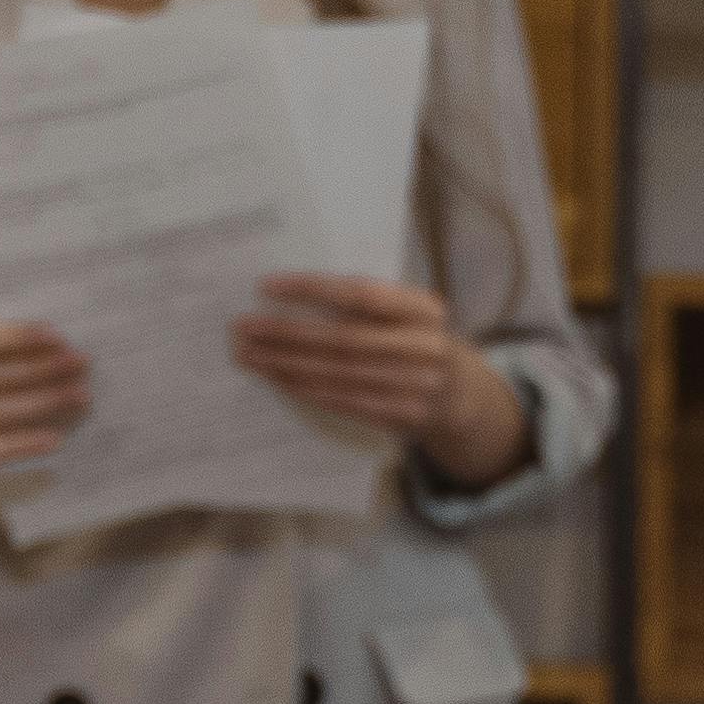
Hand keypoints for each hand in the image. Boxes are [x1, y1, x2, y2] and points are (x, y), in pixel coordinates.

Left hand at [235, 275, 523, 484]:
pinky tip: (275, 378)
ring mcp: (417, 386)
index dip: (311, 289)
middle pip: (342, 338)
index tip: (266, 286)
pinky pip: (342, 400)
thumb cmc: (416, 342)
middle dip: (286, 333)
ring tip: (247, 354)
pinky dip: (303, 388)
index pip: (360, 294)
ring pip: (336, 373)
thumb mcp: (407, 316)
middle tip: (242, 327)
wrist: (461, 397)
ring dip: (284, 364)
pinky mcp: (402, 416)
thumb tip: (289, 295)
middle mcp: (425, 346)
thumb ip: (366, 306)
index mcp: (424, 309)